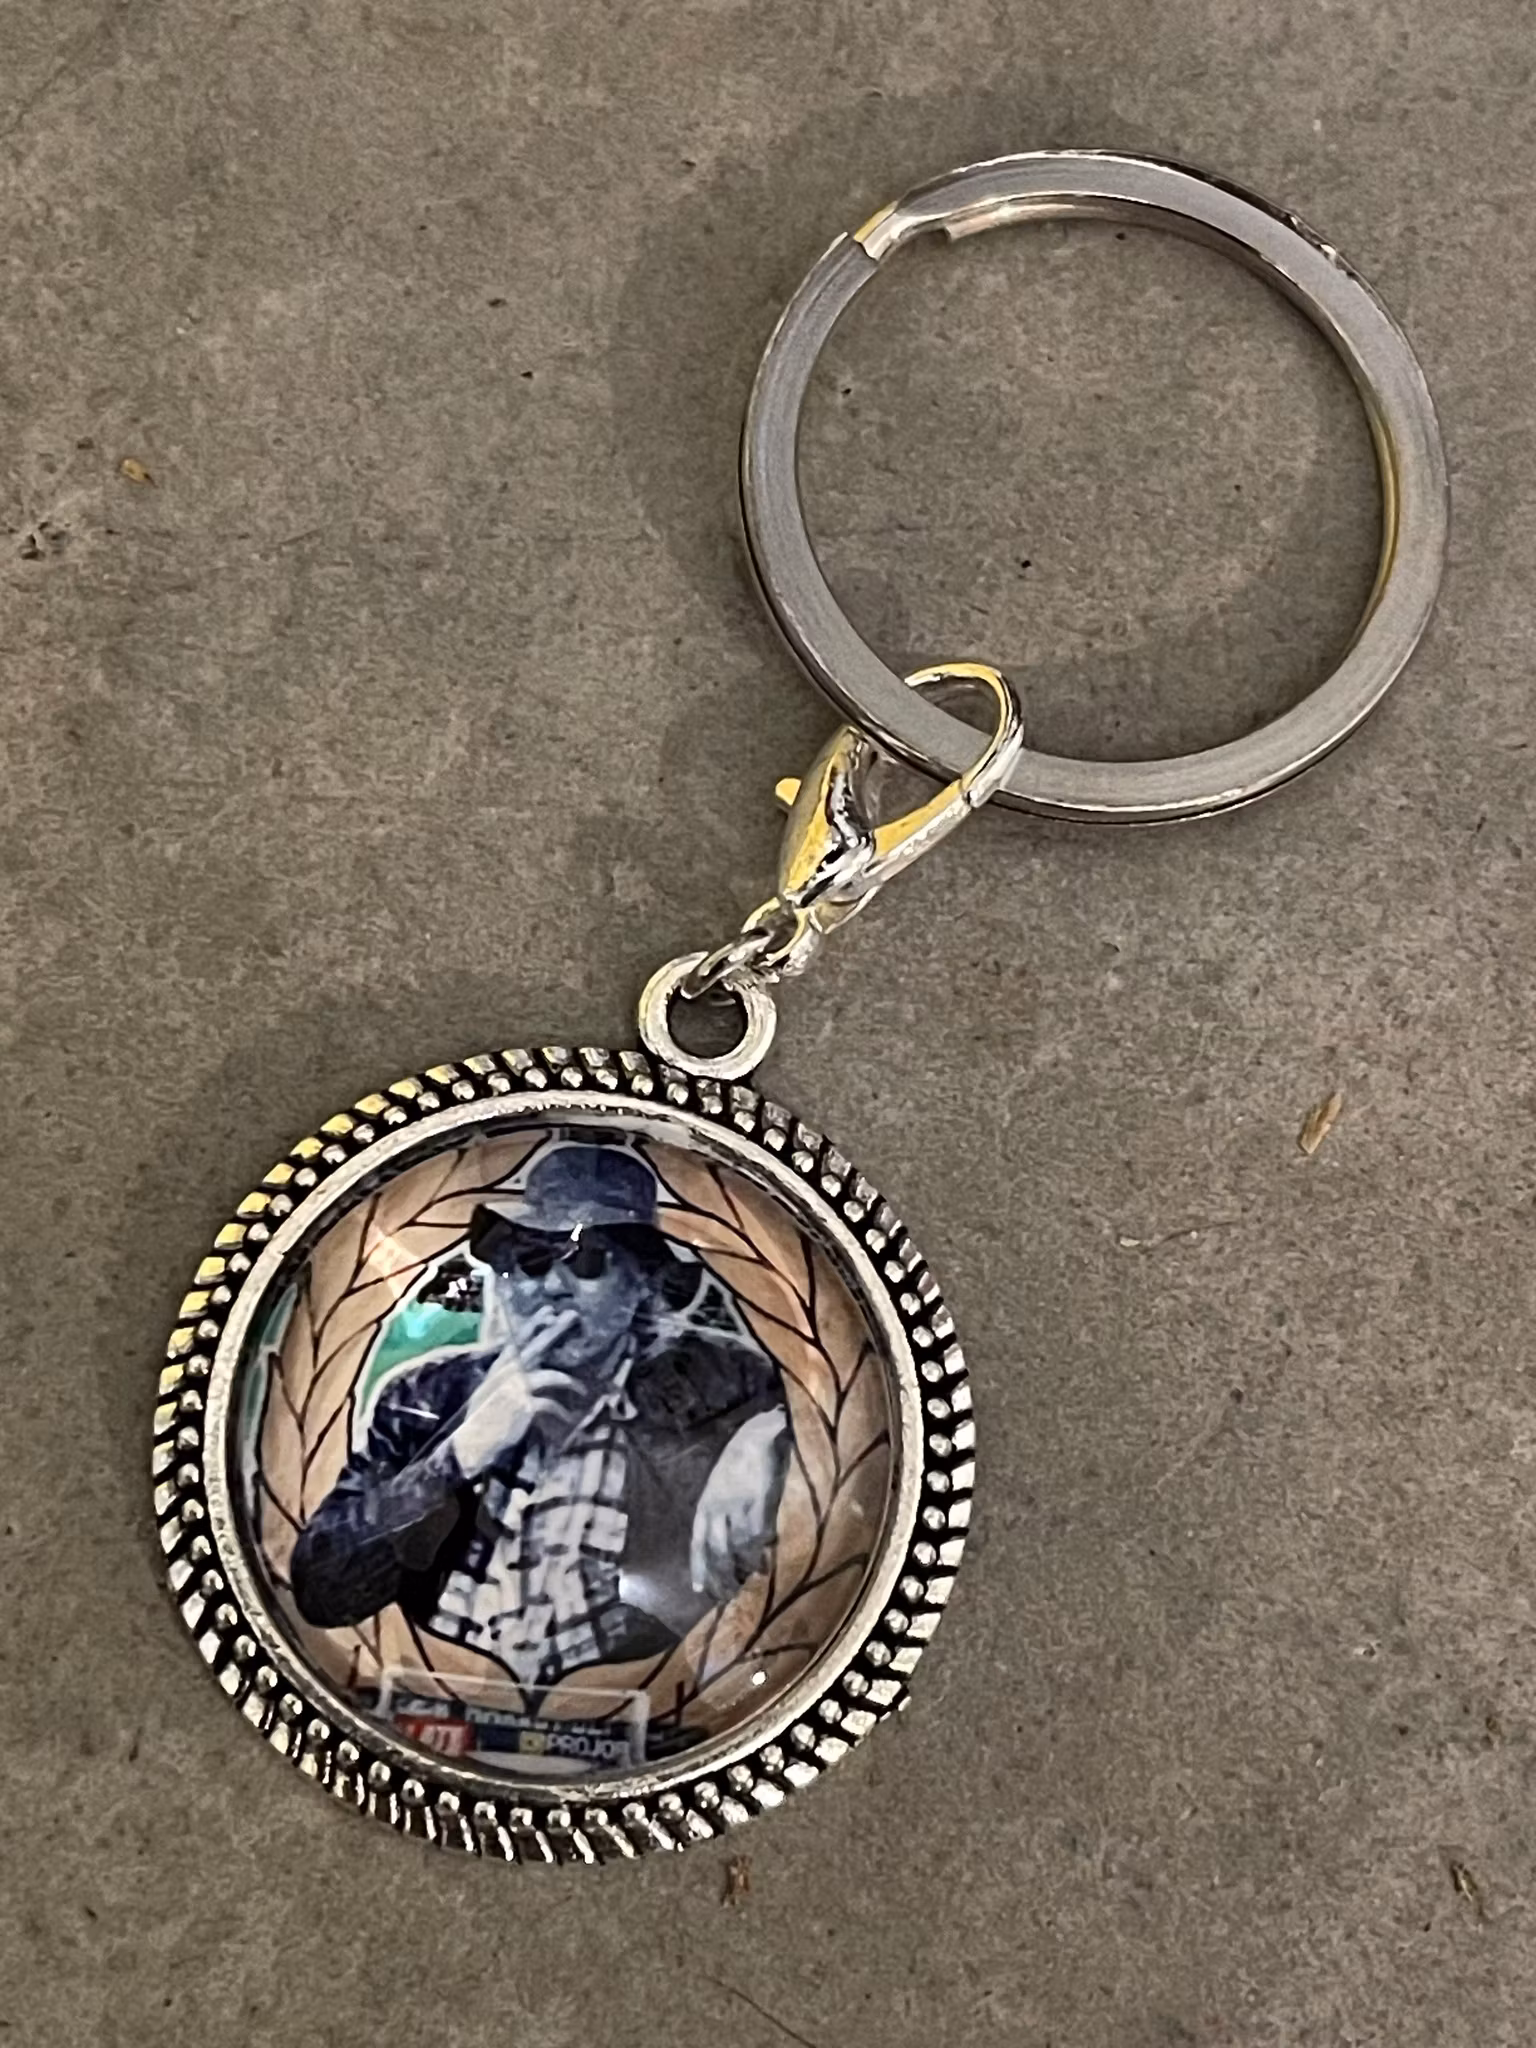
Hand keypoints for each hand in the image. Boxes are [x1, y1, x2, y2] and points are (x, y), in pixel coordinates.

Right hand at [447, 1311, 582, 1478]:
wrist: (473, 1440)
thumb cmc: (484, 1417)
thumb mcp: (491, 1390)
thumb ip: (507, 1376)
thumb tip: (528, 1368)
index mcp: (499, 1367)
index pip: (518, 1340)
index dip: (533, 1325)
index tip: (549, 1312)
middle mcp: (508, 1372)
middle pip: (537, 1346)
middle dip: (555, 1330)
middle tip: (572, 1316)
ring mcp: (517, 1387)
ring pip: (551, 1375)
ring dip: (570, 1382)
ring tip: (581, 1390)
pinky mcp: (525, 1405)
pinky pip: (550, 1404)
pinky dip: (561, 1411)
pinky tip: (568, 1418)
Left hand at [690, 1408, 788, 1602]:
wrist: (757, 1436)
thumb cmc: (738, 1462)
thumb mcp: (719, 1487)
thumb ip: (718, 1514)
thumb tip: (725, 1548)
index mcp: (705, 1504)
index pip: (698, 1542)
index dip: (699, 1567)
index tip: (701, 1590)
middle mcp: (718, 1507)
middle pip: (717, 1551)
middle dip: (723, 1576)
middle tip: (730, 1594)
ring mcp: (739, 1505)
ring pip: (739, 1546)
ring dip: (745, 1566)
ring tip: (752, 1580)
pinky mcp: (759, 1501)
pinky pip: (760, 1534)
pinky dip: (763, 1550)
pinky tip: (767, 1561)